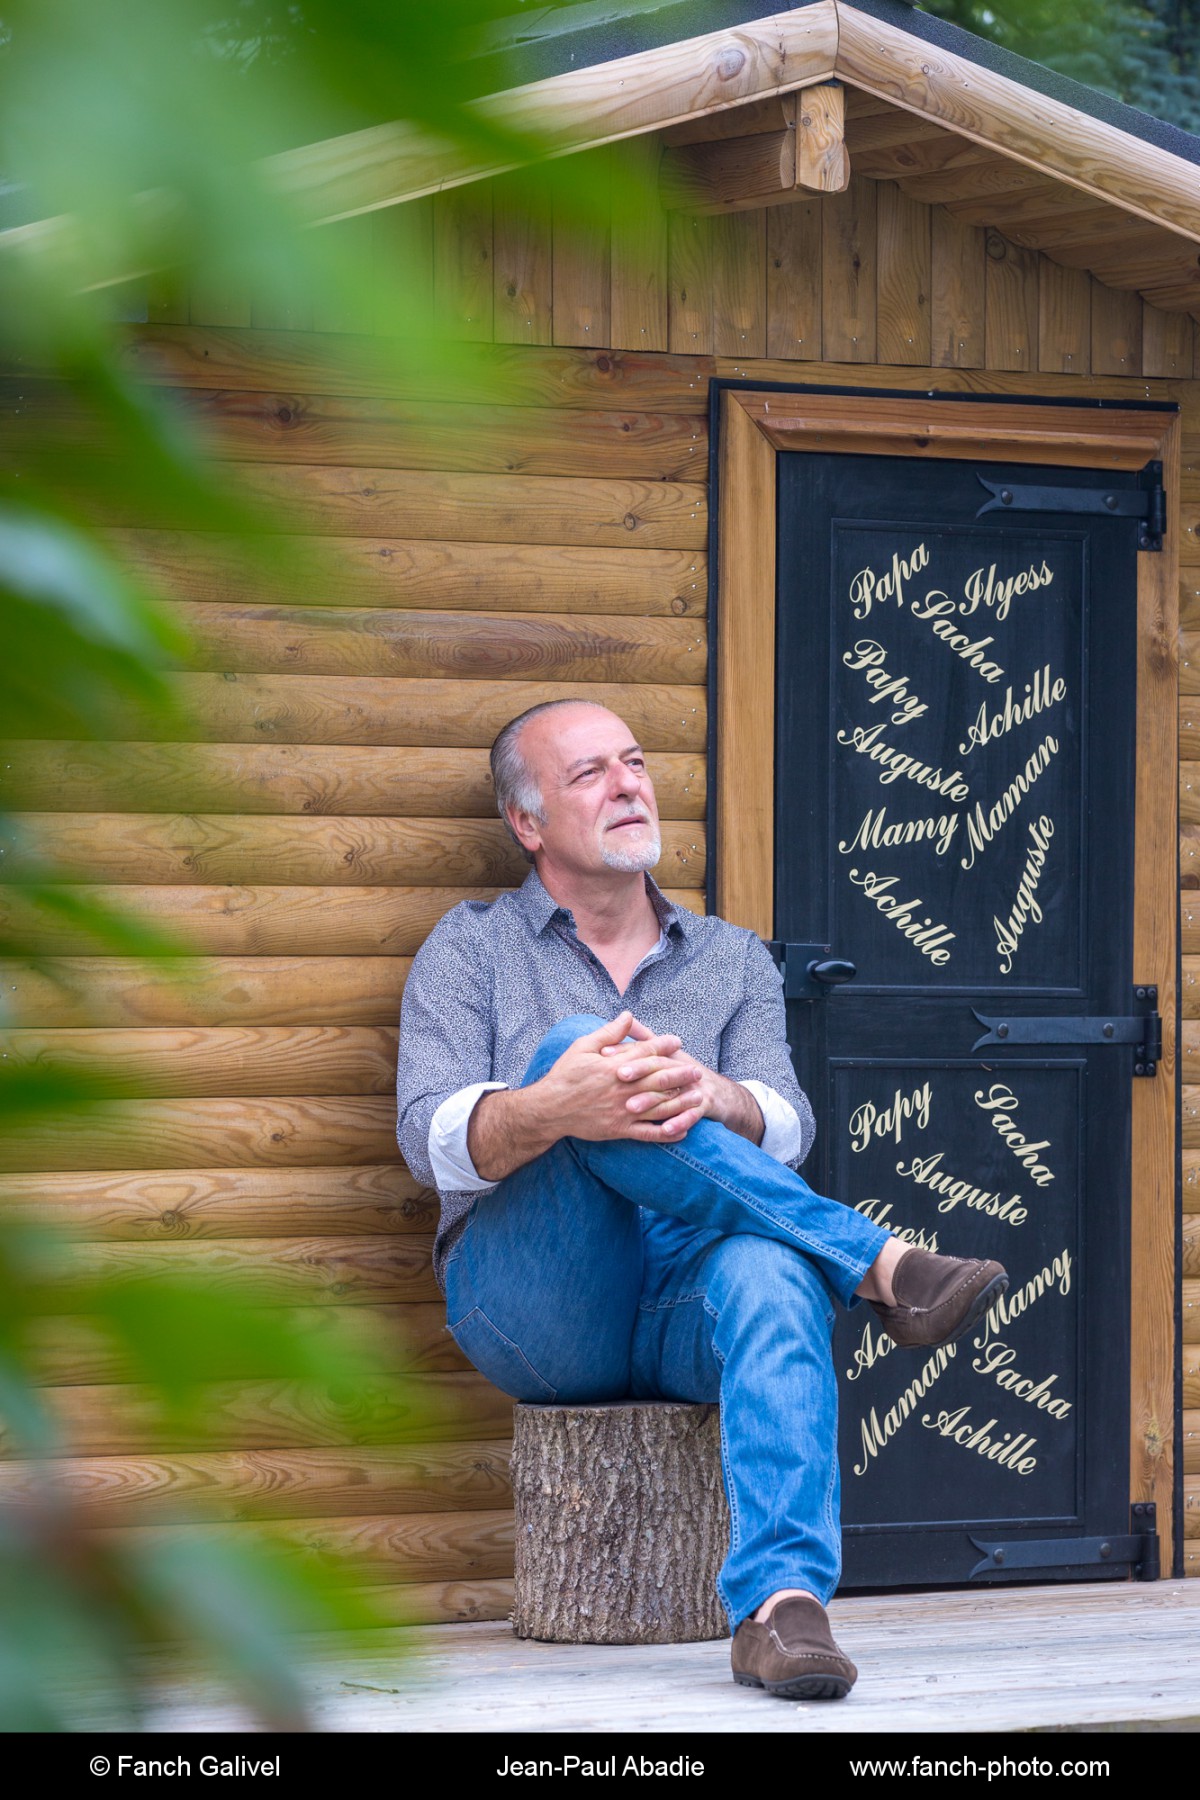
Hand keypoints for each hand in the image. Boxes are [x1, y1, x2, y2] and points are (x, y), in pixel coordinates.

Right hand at [533, 1011, 698, 1143]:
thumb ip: (609, 1033)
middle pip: (659, 1080)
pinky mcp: (620, 1130)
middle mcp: (623, 1089)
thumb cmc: (564, 1075)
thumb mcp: (582, 1047)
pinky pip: (649, 1133)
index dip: (664, 1045)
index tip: (677, 1041)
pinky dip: (667, 1132)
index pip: (646, 1053)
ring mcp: (623, 1111)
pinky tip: (682, 1130)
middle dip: (681, 1075)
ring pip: (659, 1106)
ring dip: (681, 1102)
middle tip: (697, 1072)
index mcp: (615, 1067)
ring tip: (698, 1097)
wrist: (549, 1109)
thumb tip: (628, 1015)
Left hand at [600, 1018, 764, 1143]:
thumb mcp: (666, 1053)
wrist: (719, 1093)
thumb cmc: (682, 1071)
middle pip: (658, 1068)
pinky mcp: (704, 1105)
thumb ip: (644, 1038)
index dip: (625, 1051)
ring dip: (651, 1101)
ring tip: (631, 1108)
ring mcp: (692, 1088)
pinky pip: (692, 1115)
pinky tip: (665, 1130)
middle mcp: (680, 1069)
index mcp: (668, 1056)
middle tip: (618, 1077)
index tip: (604, 1052)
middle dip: (639, 1072)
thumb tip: (626, 1017)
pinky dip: (679, 1122)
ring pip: (670, 1093)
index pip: (645, 1050)